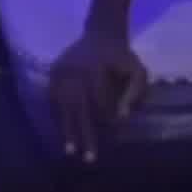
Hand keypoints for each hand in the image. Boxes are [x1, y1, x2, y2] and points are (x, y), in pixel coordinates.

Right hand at [48, 29, 148, 162]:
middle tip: (87, 158)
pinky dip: (57, 116)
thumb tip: (122, 117)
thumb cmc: (122, 56)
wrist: (100, 33)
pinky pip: (52, 99)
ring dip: (66, 129)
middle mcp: (74, 70)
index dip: (106, 119)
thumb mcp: (138, 69)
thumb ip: (135, 92)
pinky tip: (61, 132)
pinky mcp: (53, 72)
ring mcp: (61, 71)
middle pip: (78, 107)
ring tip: (70, 151)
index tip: (112, 136)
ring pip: (62, 105)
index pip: (99, 101)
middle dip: (83, 133)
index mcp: (95, 68)